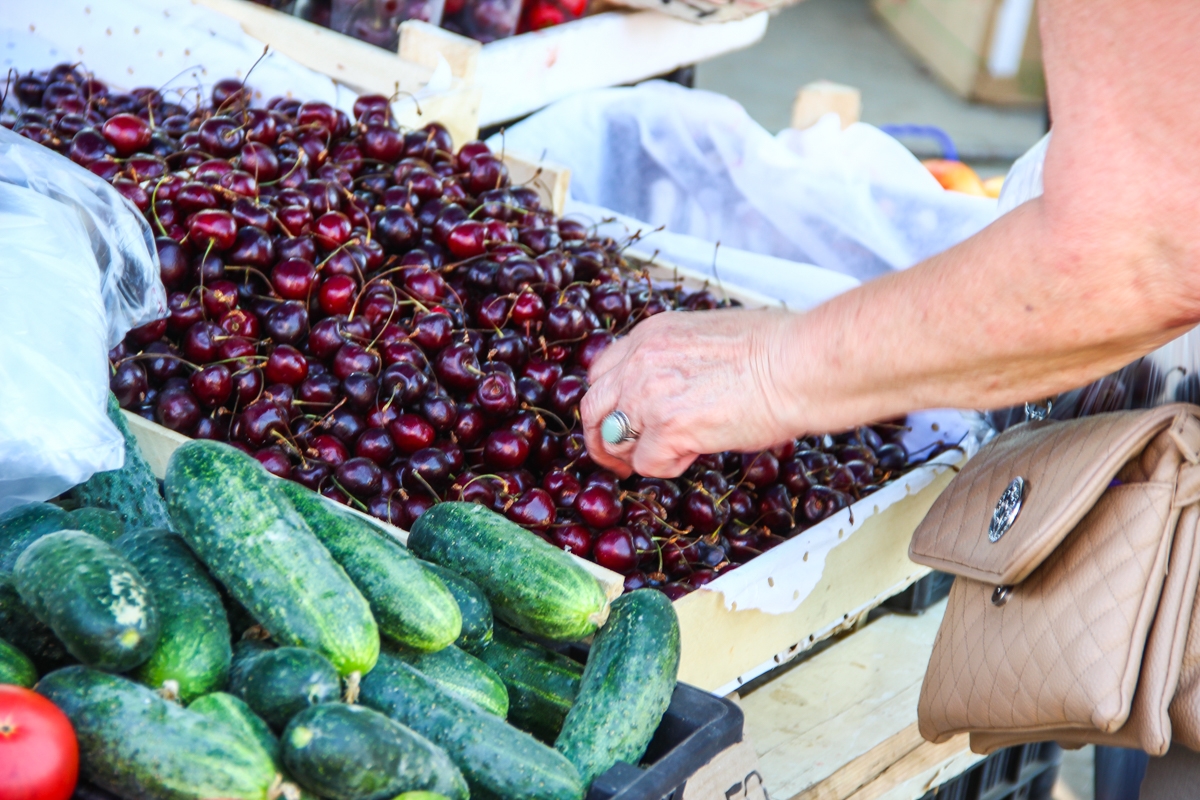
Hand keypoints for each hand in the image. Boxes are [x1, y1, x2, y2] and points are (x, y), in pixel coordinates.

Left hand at [580, 308, 799, 477]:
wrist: (799, 364)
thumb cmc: (777, 349)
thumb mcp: (710, 336)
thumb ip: (679, 358)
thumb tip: (679, 387)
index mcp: (651, 334)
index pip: (603, 371)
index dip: (610, 401)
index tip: (621, 419)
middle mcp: (641, 360)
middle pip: (592, 408)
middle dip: (601, 438)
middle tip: (619, 459)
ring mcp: (648, 394)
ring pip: (612, 441)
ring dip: (635, 456)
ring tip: (668, 456)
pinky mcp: (667, 427)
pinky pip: (647, 464)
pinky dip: (667, 467)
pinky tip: (694, 454)